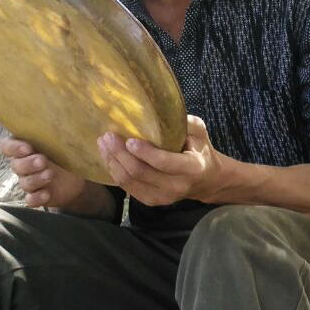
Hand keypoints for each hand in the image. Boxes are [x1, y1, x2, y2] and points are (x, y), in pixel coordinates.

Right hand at [0, 137, 92, 209]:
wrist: (77, 178)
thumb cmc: (65, 154)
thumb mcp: (63, 142)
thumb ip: (59, 133)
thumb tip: (71, 122)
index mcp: (25, 148)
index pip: (7, 146)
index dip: (13, 148)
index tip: (28, 148)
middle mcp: (23, 165)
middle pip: (16, 166)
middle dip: (28, 164)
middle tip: (43, 161)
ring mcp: (29, 181)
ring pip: (24, 183)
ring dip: (36, 179)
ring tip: (50, 175)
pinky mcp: (37, 196)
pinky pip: (30, 200)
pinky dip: (37, 198)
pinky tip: (47, 193)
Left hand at [99, 115, 226, 207]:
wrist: (206, 180)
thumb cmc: (200, 150)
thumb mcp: (200, 132)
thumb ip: (186, 122)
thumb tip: (163, 108)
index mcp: (192, 168)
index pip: (163, 163)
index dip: (144, 152)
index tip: (128, 140)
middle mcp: (177, 186)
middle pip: (140, 172)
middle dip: (120, 154)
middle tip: (108, 136)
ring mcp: (163, 197)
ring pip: (130, 181)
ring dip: (113, 162)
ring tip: (103, 144)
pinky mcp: (152, 201)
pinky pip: (128, 188)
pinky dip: (115, 172)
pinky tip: (109, 158)